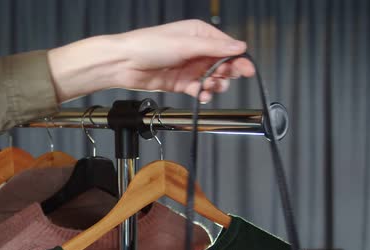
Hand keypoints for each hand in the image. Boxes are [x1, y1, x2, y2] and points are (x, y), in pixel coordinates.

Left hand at [48, 19, 254, 102]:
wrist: (123, 64)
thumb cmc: (147, 45)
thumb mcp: (185, 43)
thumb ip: (214, 47)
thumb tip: (239, 46)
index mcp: (199, 34)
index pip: (226, 46)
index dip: (237, 59)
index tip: (246, 70)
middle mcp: (195, 50)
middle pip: (222, 64)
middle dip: (227, 73)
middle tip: (225, 79)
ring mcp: (188, 67)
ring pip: (212, 79)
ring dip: (215, 85)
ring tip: (210, 86)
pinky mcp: (181, 83)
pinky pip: (199, 89)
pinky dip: (203, 93)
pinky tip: (203, 94)